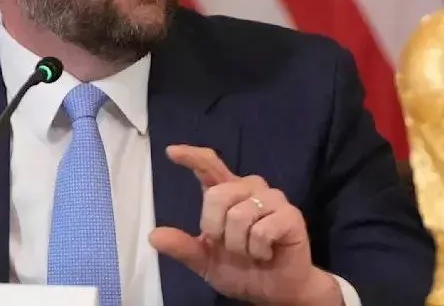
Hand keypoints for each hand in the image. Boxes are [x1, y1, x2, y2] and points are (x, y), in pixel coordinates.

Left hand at [149, 145, 342, 305]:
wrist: (275, 291)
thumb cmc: (242, 269)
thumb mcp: (205, 261)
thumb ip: (182, 247)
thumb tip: (153, 236)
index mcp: (227, 193)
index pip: (209, 166)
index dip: (192, 156)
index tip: (172, 152)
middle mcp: (249, 188)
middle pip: (216, 196)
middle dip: (217, 230)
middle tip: (231, 247)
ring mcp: (272, 199)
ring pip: (239, 215)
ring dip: (239, 245)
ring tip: (252, 252)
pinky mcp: (290, 215)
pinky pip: (262, 230)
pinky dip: (258, 250)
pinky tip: (267, 253)